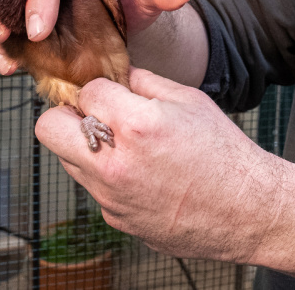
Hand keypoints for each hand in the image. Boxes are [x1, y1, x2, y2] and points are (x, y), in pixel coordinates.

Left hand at [36, 68, 284, 261]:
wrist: (245, 210)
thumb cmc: (224, 155)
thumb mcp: (190, 101)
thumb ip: (145, 83)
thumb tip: (117, 76)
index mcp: (137, 125)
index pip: (85, 91)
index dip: (101, 87)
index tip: (113, 92)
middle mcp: (115, 163)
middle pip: (49, 128)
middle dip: (68, 114)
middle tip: (94, 114)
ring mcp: (111, 196)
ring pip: (67, 160)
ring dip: (85, 146)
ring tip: (124, 145)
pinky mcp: (115, 218)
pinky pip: (93, 188)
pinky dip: (107, 176)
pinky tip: (142, 174)